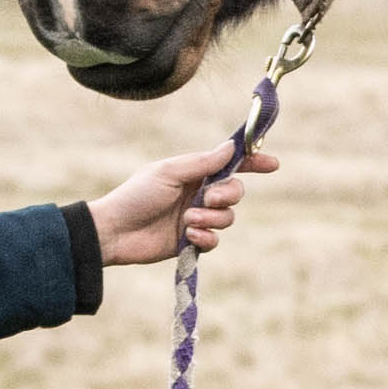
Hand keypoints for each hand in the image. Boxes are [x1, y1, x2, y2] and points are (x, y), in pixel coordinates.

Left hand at [93, 132, 273, 269]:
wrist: (115, 231)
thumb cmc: (136, 196)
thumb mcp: (168, 172)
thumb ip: (202, 162)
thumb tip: (231, 147)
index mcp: (194, 172)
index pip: (230, 165)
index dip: (253, 162)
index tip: (272, 164)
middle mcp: (199, 193)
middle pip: (235, 192)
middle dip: (227, 195)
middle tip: (207, 199)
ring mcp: (197, 217)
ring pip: (228, 217)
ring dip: (212, 218)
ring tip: (188, 220)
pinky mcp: (193, 241)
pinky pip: (215, 239)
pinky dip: (205, 237)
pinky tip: (188, 236)